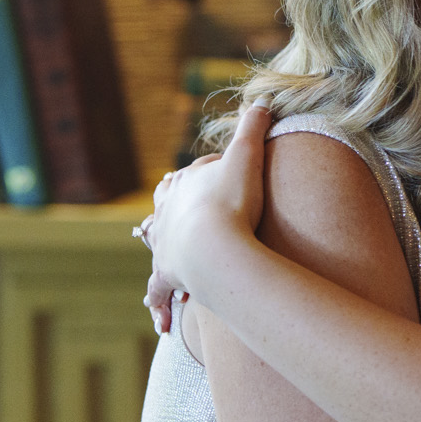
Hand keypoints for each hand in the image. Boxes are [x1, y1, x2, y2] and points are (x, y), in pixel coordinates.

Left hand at [140, 105, 273, 328]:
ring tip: (159, 254)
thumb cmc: (231, 202)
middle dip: (171, 208)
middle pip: (165, 207)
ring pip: (156, 245)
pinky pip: (159, 291)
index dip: (203, 174)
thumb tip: (263, 100)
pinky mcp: (168, 275)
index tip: (216, 175)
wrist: (214, 245)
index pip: (189, 175)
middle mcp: (167, 214)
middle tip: (178, 210)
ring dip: (159, 249)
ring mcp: (165, 245)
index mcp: (183, 185)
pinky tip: (159, 321)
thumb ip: (254, 128)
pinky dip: (158, 304)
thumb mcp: (247, 157)